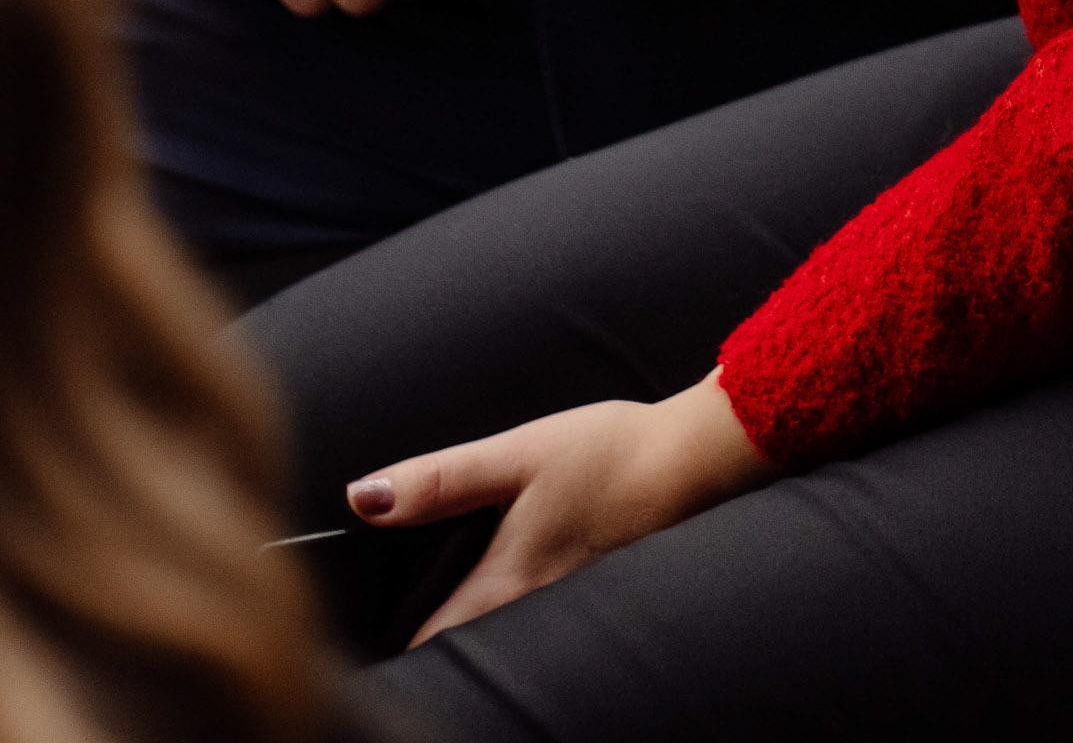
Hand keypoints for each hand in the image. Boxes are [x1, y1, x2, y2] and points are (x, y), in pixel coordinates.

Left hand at [345, 370, 774, 641]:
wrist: (694, 460)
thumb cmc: (607, 455)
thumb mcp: (518, 455)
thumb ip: (441, 480)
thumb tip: (362, 498)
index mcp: (503, 584)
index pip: (429, 643)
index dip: (387, 647)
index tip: (347, 642)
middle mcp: (529, 610)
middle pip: (460, 643)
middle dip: (419, 636)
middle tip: (372, 625)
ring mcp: (563, 602)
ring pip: (495, 630)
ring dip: (460, 620)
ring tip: (419, 603)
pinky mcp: (587, 584)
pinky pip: (528, 610)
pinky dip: (499, 602)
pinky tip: (493, 572)